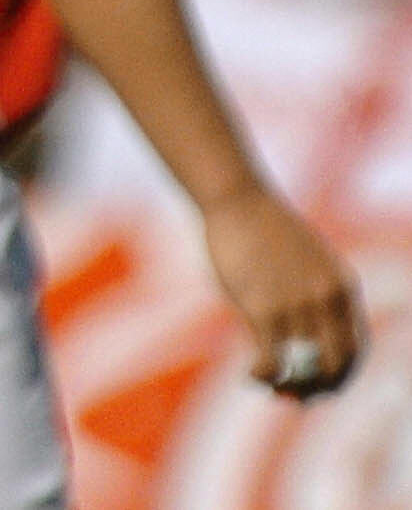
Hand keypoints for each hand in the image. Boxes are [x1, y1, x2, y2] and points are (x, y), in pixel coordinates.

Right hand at [202, 185, 362, 398]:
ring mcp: (296, 305)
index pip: (356, 350)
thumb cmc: (265, 228)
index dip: (340, 375)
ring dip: (286, 386)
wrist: (237, 198)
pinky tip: (252, 376)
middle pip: (335, 365)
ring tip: (270, 386)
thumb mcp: (307, 261)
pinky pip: (271, 360)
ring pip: (302, 368)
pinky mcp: (264, 308)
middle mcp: (327, 301)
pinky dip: (263, 376)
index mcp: (343, 289)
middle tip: (297, 395)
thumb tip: (309, 332)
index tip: (320, 385)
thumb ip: (316, 295)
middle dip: (318, 388)